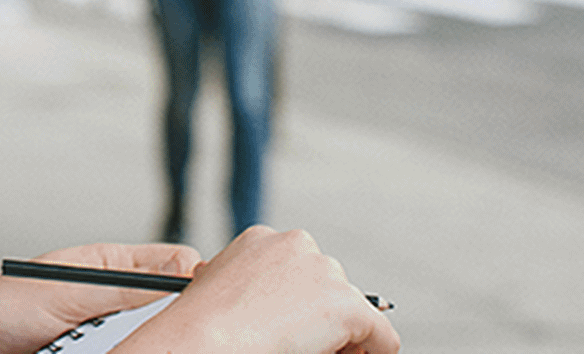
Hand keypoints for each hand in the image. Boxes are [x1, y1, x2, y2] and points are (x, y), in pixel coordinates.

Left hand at [0, 241, 199, 352]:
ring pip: (148, 338)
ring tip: (138, 345)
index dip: (195, 281)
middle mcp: (112, 296)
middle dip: (174, 323)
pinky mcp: (95, 353)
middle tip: (185, 335)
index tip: (206, 303)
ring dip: (146, 343)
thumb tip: (184, 269)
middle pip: (167, 308)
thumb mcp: (68, 294)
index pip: (172, 265)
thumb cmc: (0, 308)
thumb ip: (124, 285)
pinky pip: (124, 353)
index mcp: (108, 265)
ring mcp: (105, 330)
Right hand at [120, 225, 398, 353]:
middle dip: (322, 316)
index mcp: (260, 240)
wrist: (203, 338)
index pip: (299, 270)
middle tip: (305, 344)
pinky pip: (382, 336)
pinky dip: (377, 351)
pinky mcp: (347, 305)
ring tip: (310, 350)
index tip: (293, 327)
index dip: (299, 302)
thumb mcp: (222, 291)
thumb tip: (276, 311)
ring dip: (340, 333)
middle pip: (329, 285)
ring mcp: (324, 272)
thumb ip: (253, 288)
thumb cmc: (201, 326)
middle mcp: (296, 245)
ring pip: (352, 309)